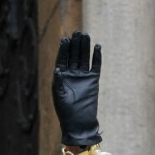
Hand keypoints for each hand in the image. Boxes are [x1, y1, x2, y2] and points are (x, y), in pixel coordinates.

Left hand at [52, 30, 101, 145]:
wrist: (79, 122)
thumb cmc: (66, 111)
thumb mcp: (59, 96)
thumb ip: (58, 82)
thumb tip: (57, 69)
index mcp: (61, 78)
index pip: (62, 60)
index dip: (63, 50)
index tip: (65, 39)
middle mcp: (71, 75)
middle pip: (73, 56)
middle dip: (75, 44)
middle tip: (77, 32)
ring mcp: (83, 77)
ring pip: (84, 58)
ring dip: (84, 47)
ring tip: (85, 35)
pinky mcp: (93, 80)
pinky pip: (95, 65)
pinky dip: (96, 57)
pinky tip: (97, 47)